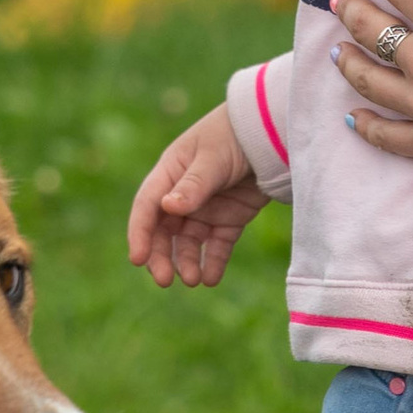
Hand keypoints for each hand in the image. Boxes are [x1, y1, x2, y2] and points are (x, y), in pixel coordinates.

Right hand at [127, 102, 269, 287]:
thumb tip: (168, 208)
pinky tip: (211, 279)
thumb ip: (193, 186)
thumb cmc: (235, 136)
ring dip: (188, 262)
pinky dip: (214, 262)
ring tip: (194, 280)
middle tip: (165, 280)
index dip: (140, 234)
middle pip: (164, 231)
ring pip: (189, 242)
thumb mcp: (212, 159)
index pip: (147, 207)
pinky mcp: (230, 218)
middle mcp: (183, 194)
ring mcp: (206, 208)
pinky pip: (218, 245)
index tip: (138, 259)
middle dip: (162, 256)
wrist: (274, 132)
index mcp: (170, 173)